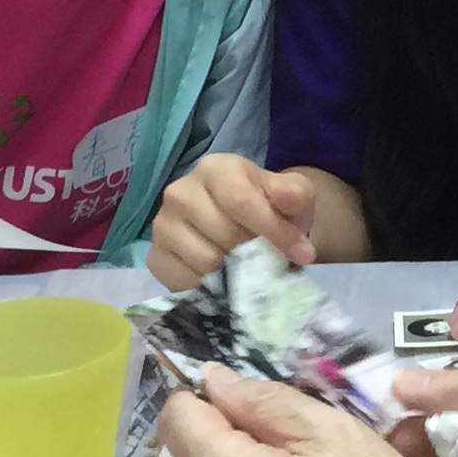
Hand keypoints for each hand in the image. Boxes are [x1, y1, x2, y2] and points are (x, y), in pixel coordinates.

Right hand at [145, 152, 322, 286]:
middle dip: (257, 253)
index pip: (240, 201)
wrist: (249, 228)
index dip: (273, 230)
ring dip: (235, 272)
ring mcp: (163, 225)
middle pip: (224, 234)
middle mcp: (180, 192)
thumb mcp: (294, 197)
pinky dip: (212, 287)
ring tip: (248, 266)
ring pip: (205, 261)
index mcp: (215, 169)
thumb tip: (289, 196)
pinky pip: (185, 282)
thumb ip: (295, 195)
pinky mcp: (155, 257)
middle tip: (272, 260)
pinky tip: (225, 278)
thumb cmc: (271, 207)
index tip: (302, 254)